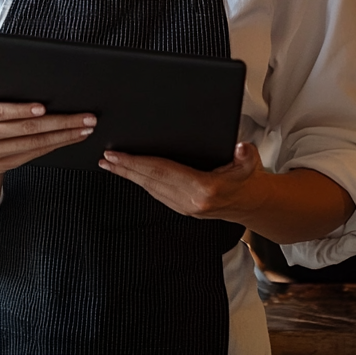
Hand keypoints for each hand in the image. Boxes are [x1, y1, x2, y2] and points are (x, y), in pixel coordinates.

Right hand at [0, 100, 95, 174]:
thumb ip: (1, 94)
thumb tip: (39, 85)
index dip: (21, 109)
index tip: (43, 107)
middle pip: (23, 129)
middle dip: (58, 121)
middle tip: (82, 116)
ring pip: (33, 143)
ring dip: (64, 135)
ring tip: (84, 127)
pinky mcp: (4, 165)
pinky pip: (35, 154)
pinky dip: (56, 144)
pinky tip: (70, 137)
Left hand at [98, 142, 261, 224]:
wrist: (249, 203)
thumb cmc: (245, 179)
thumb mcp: (250, 164)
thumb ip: (246, 155)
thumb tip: (241, 148)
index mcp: (203, 188)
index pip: (162, 171)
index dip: (138, 162)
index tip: (118, 155)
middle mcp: (190, 201)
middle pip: (150, 181)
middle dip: (125, 168)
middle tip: (105, 158)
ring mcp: (184, 207)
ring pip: (149, 188)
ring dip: (128, 176)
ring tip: (110, 164)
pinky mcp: (181, 208)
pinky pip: (154, 193)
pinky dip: (139, 182)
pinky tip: (130, 175)